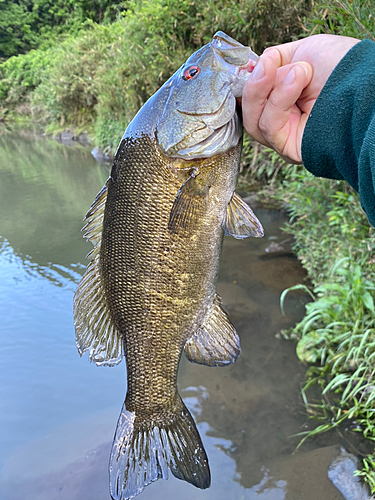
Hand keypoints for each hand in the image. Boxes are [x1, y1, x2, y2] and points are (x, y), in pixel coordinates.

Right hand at [241, 34, 359, 163]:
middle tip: (267, 66)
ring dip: (271, 90)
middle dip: (255, 85)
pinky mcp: (288, 147)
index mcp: (284, 97)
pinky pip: (268, 126)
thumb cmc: (345, 70)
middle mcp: (283, 118)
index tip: (253, 65)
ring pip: (254, 120)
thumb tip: (256, 68)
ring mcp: (284, 134)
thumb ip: (275, 59)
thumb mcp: (304, 51)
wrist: (364, 87)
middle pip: (249, 110)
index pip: (253, 96)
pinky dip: (279, 101)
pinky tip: (298, 81)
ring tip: (299, 71)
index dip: (249, 81)